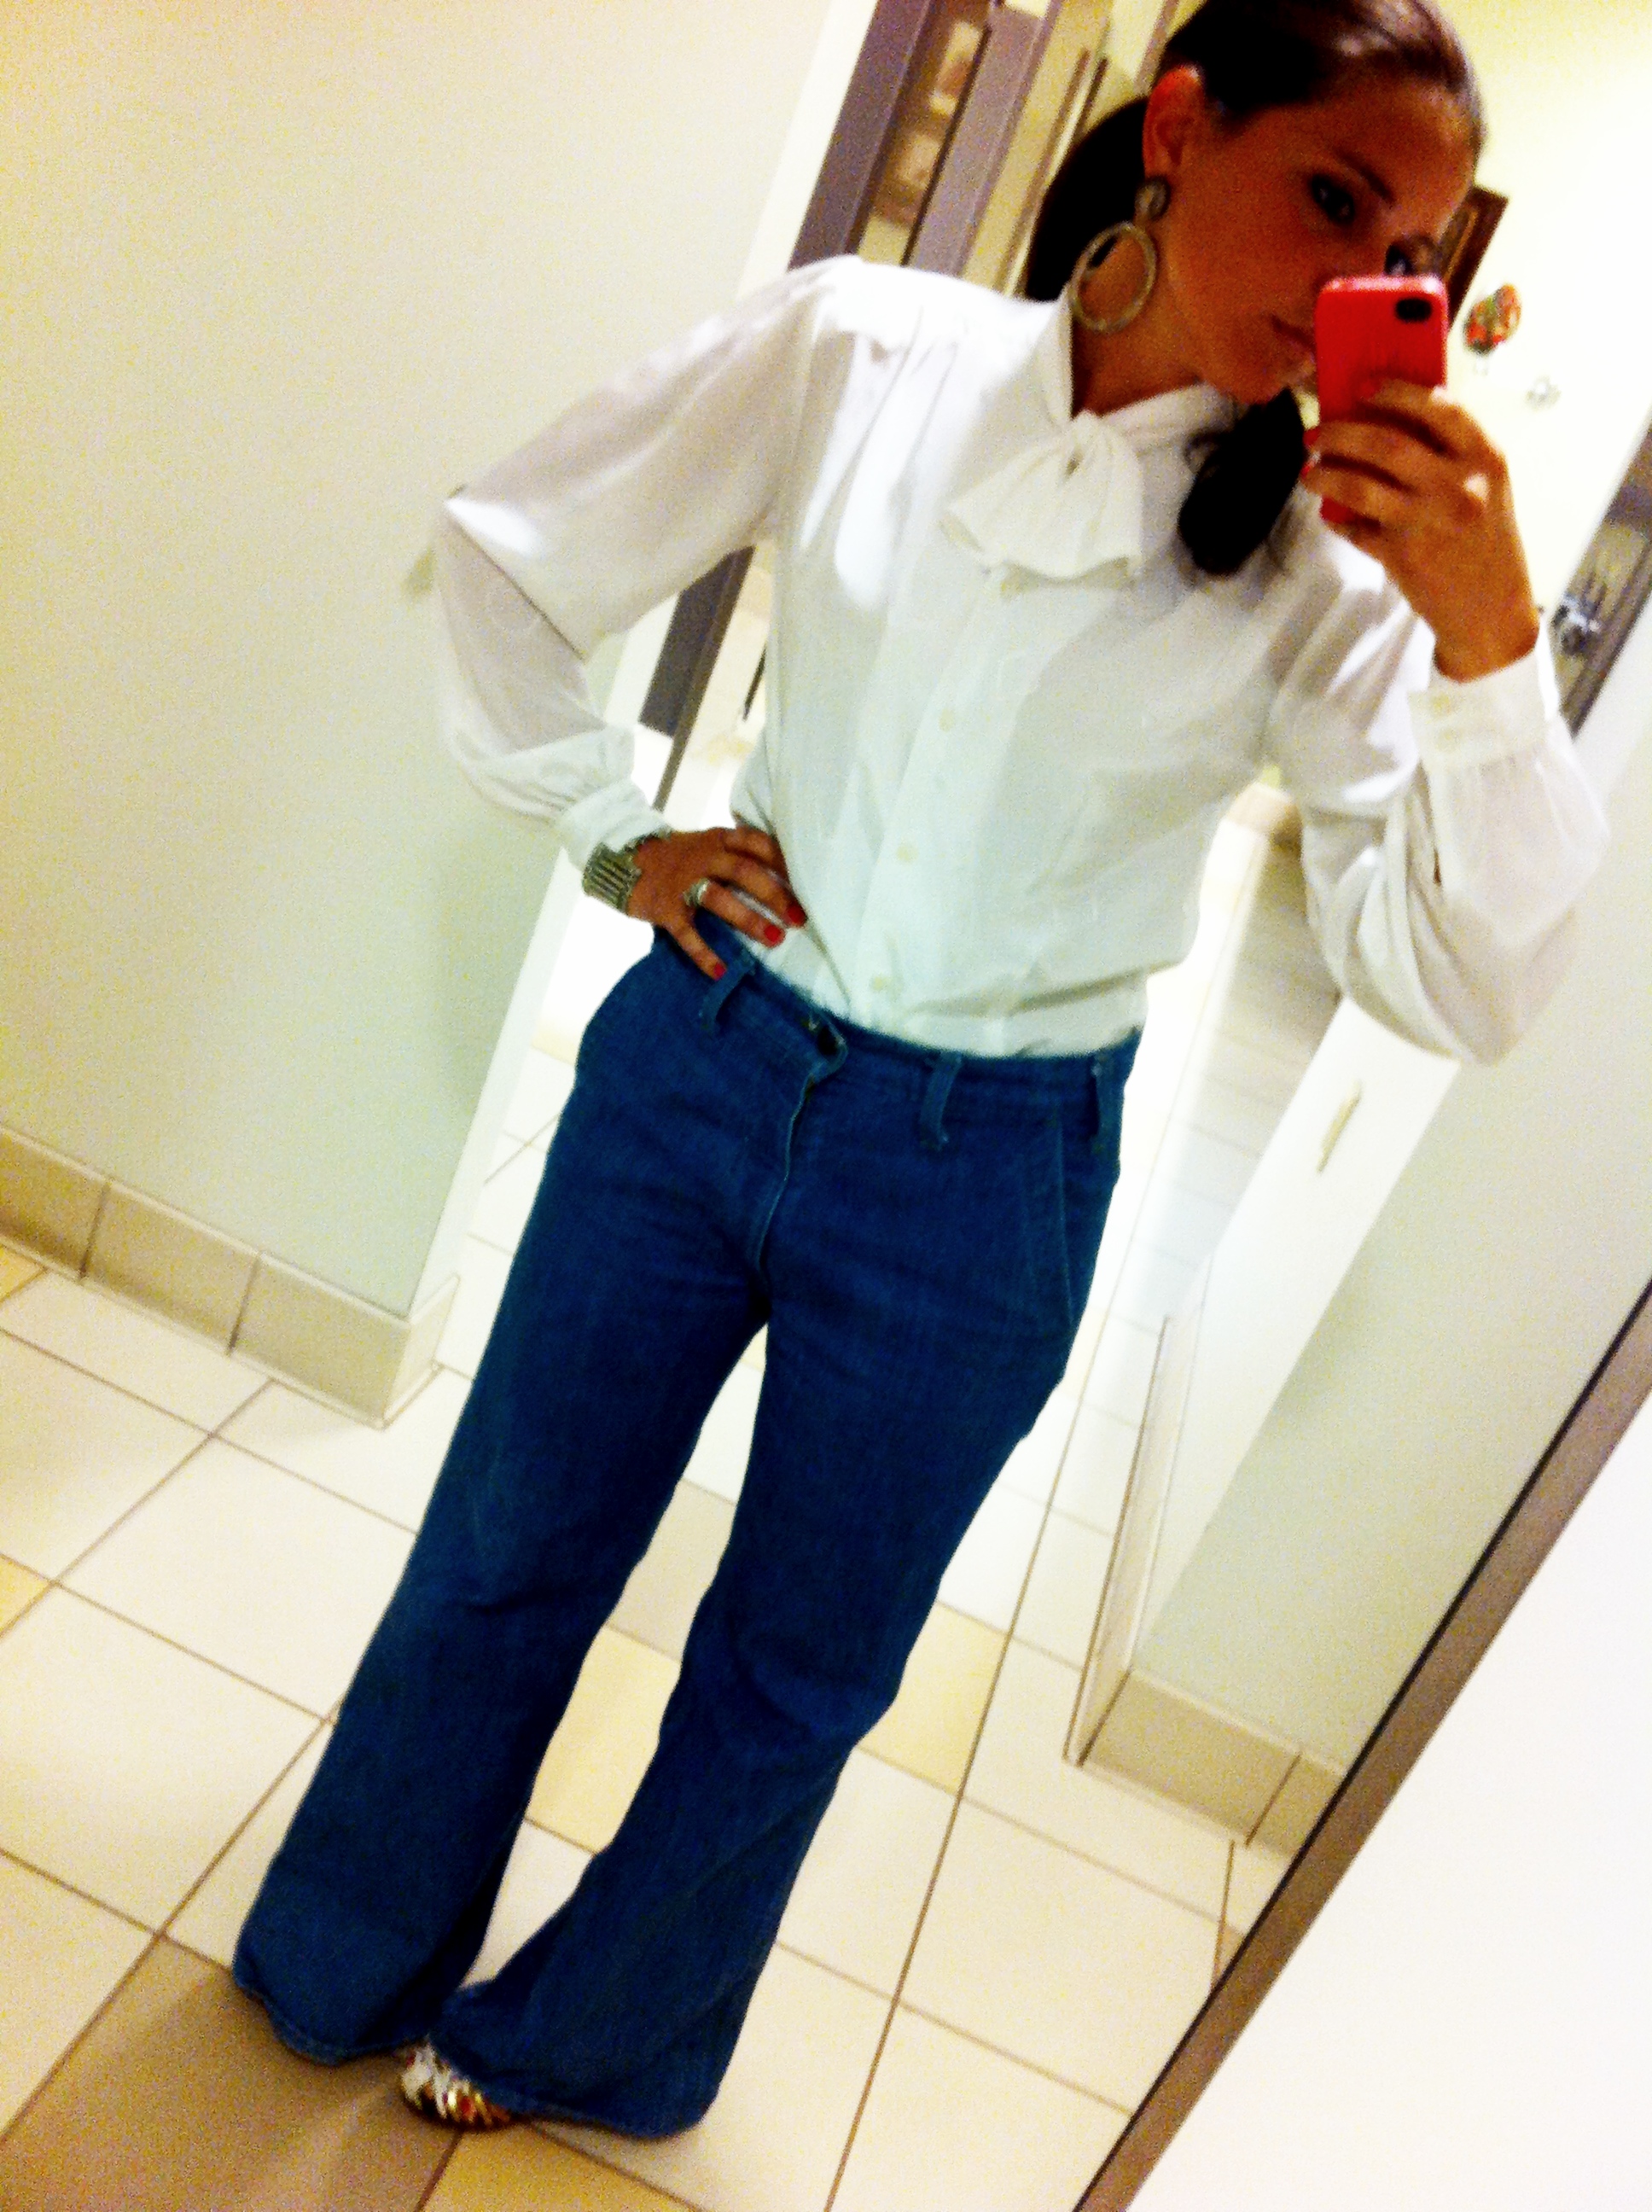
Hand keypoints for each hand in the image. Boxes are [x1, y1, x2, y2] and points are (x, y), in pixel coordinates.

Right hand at [626, 825, 806, 979]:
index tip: (810, 882)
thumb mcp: (709, 844)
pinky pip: (687, 934)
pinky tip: (721, 972)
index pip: (758, 844)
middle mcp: (703, 857)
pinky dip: (704, 954)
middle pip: (745, 872)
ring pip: (720, 899)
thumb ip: (739, 854)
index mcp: (719, 840)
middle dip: (776, 895)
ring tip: (775, 939)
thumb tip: (785, 877)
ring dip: (749, 920)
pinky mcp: (666, 909)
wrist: (623, 859)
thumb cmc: (678, 857)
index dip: (784, 863)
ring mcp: (683, 883)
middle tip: (800, 918)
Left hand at [1302, 380, 1541, 682]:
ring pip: (1360, 487)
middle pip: (1386, 444)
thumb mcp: (1488, 489)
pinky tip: (1331, 516)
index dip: (1396, 392)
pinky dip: (1338, 521)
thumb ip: (1452, 455)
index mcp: (1486, 460)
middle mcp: (1459, 487)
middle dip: (1341, 433)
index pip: (1439, 409)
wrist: (1492, 613)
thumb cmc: (1486, 544)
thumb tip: (1390, 420)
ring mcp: (1429, 522)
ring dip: (1326, 475)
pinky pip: (1356, 530)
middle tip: (1315, 432)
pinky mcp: (1403, 557)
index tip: (1363, 385)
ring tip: (1310, 472)